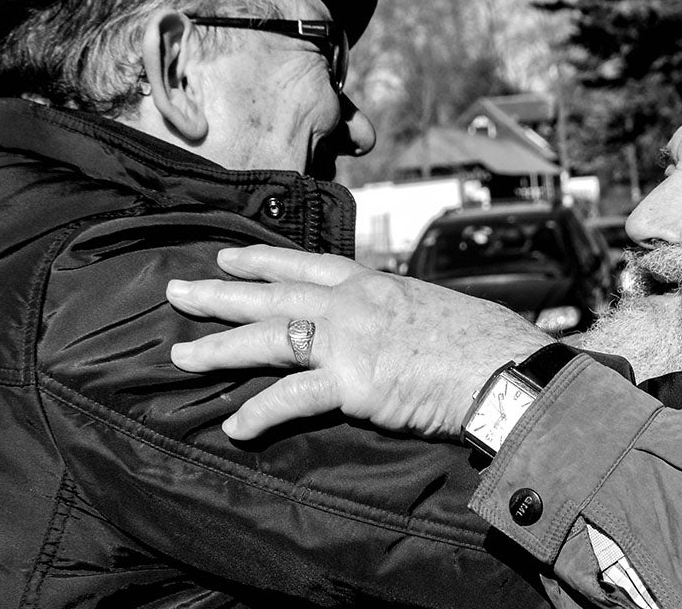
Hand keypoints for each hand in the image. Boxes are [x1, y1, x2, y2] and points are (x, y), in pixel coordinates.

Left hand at [166, 245, 553, 440]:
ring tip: (179, 357)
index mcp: (375, 283)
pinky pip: (292, 398)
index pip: (307, 262)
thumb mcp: (431, 310)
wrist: (505, 365)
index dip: (262, 258)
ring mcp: (350, 339)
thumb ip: (397, 313)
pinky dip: (259, 413)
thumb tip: (390, 324)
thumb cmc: (480, 341)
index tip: (227, 254)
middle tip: (176, 292)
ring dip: (220, 348)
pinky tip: (233, 427)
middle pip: (273, 293)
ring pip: (269, 337)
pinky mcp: (354, 382)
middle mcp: (353, 303)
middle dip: (220, 293)